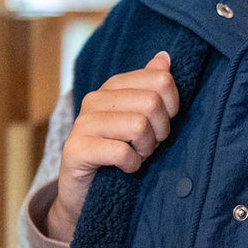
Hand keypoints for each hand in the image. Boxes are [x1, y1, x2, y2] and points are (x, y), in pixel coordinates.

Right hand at [48, 51, 178, 242]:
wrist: (86, 192)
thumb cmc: (121, 152)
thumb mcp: (142, 119)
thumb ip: (151, 87)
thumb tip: (165, 56)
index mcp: (114, 87)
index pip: (161, 79)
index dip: (172, 105)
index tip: (163, 123)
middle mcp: (95, 99)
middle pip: (152, 103)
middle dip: (160, 130)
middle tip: (149, 145)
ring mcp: (82, 123)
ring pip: (139, 126)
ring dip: (147, 149)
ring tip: (137, 155)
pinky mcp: (75, 149)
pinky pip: (122, 152)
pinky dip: (133, 164)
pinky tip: (125, 168)